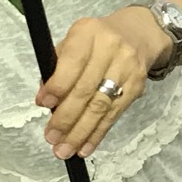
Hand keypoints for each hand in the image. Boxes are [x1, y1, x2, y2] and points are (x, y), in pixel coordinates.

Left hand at [37, 13, 160, 158]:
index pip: (73, 62)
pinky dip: (97, 134)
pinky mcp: (136, 86)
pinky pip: (114, 114)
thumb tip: (45, 100)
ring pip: (101, 106)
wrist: (138, 34)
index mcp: (88, 32)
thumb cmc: (96, 41)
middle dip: (66, 117)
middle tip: (51, 137)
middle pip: (86, 89)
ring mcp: (127, 68)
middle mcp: (110, 48)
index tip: (44, 104)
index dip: (58, 85)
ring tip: (64, 149)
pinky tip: (84, 147)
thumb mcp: (73, 41)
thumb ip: (57, 67)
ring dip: (80, 132)